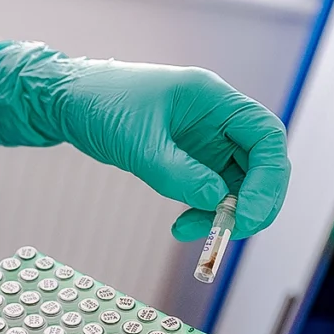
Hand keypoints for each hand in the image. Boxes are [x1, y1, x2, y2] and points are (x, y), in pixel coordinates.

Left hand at [0, 41, 288, 241]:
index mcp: (215, 100)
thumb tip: (215, 199)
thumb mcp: (136, 141)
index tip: (248, 212)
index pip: (266, 136)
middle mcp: (218, 120)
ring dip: (223, 212)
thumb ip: (175, 172)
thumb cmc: (99, 105)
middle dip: (252, 200)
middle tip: (231, 232)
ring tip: (188, 230)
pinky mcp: (187, 159)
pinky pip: (209, 189)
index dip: (268, 177)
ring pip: (235, 182)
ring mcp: (204, 141)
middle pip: (260, 163)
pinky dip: (203, 210)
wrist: (65, 103)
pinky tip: (182, 226)